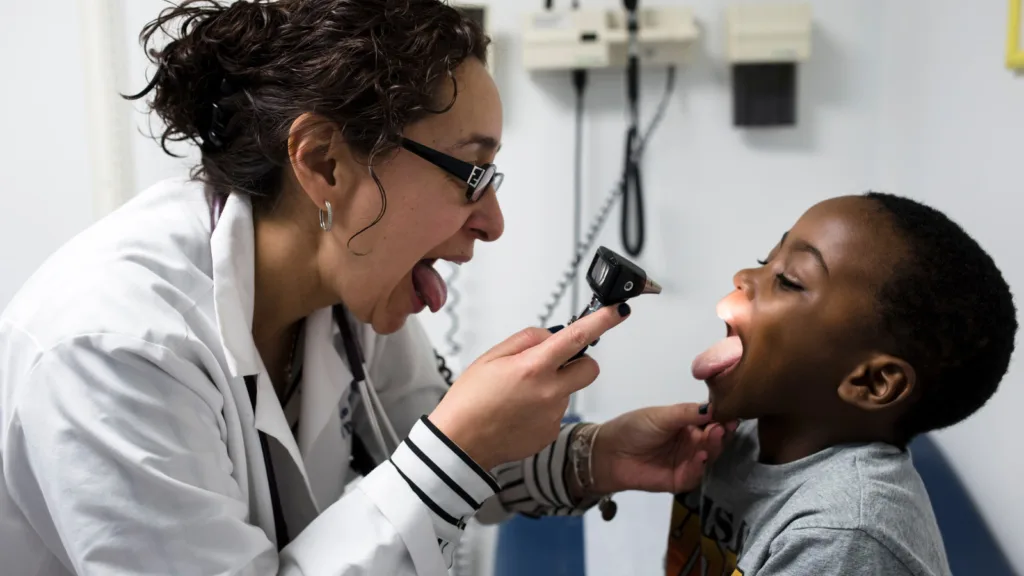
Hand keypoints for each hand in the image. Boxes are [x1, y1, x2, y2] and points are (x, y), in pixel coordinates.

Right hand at [428, 303, 631, 470]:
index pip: (577, 337)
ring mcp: (553, 415)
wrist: (460, 443)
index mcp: (533, 367)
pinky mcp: (551, 433)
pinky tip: (519, 413)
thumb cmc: (469, 400)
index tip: (617, 311)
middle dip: (578, 362)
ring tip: (518, 396)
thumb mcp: (491, 357)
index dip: (602, 320)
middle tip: (552, 364)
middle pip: (589, 368)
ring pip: (569, 391)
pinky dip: (543, 409)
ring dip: (553, 387)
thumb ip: (526, 340)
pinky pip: (557, 412)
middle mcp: (549, 392)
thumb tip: (551, 336)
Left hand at [588, 403, 737, 494]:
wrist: (610, 453)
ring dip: (714, 447)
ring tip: (714, 437)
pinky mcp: (681, 480)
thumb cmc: (634, 428)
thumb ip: (687, 413)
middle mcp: (692, 443)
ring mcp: (688, 462)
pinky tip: (701, 457)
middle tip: (723, 426)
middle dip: (721, 433)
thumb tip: (715, 406)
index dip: (722, 417)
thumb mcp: (661, 416)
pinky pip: (696, 475)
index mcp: (688, 424)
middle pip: (714, 439)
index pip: (711, 420)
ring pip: (709, 456)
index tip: (732, 412)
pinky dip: (700, 466)